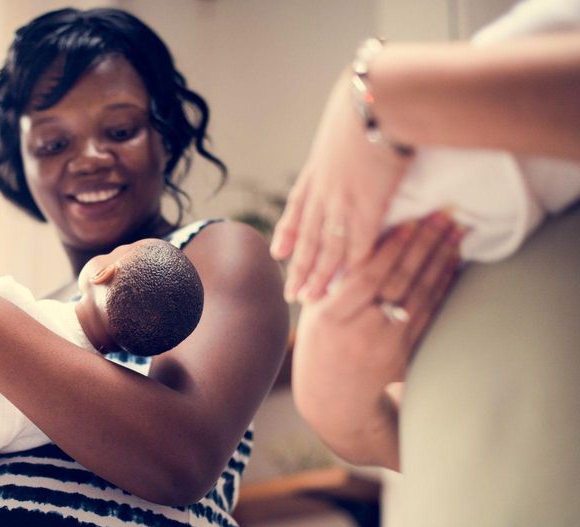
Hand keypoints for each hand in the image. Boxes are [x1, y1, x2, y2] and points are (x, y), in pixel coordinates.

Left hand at [271, 70, 411, 302]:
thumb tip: (352, 128)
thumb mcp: (346, 117)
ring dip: (319, 275)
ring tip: (311, 298)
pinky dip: (352, 264)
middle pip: (307, 237)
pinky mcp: (368, 205)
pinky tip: (348, 281)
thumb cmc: (371, 97)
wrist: (380, 97)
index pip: (297, 208)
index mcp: (317, 168)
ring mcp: (343, 200)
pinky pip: (358, 243)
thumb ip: (345, 135)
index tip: (276, 252)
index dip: (288, 233)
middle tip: (290, 293)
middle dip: (298, 267)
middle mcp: (324, 189)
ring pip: (327, 247)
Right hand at [292, 212, 462, 465]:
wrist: (333, 400)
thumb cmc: (319, 346)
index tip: (408, 219)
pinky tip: (452, 262)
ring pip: (419, 295)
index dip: (389, 248)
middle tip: (443, 214)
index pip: (366, 276)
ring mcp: (386, 345)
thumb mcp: (313, 313)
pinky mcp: (406, 354)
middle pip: (398, 281)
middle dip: (423, 244)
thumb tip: (357, 235)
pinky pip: (429, 313)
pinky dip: (442, 285)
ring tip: (455, 231)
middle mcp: (360, 330)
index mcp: (330, 317)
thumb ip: (332, 281)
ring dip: (440, 259)